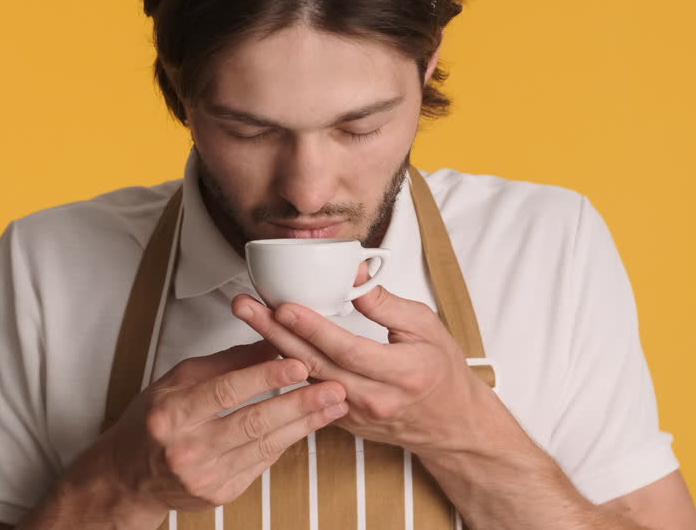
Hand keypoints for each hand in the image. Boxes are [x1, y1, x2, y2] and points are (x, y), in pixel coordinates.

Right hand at [73, 340, 347, 517]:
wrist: (128, 476)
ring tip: (333, 404)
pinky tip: (309, 424)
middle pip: (252, 422)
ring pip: (264, 445)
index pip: (225, 392)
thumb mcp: (177, 381)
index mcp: (171, 414)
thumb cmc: (151, 422)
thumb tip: (268, 343)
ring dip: (304, 423)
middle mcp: (186, 450)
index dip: (264, 377)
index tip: (296, 364)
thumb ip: (225, 363)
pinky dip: (287, 441)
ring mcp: (204, 477)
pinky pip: (261, 463)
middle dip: (298, 403)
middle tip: (332, 386)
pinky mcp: (219, 494)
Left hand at [231, 283, 492, 454]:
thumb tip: (354, 273)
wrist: (450, 423)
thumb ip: (385, 302)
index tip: (284, 305)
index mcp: (400, 372)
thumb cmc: (441, 369)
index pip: (347, 349)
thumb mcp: (424, 326)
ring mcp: (355, 414)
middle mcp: (374, 399)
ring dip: (273, 347)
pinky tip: (265, 343)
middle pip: (315, 364)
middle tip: (245, 306)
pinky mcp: (342, 422)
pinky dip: (286, 367)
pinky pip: (307, 392)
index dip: (312, 328)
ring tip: (249, 317)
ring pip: (305, 379)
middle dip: (275, 332)